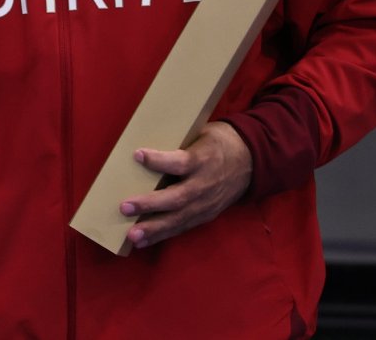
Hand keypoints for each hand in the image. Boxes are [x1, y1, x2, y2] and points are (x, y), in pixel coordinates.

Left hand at [118, 121, 251, 249]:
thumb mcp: (200, 135)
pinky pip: (182, 227)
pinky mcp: (206, 215)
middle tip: (124, 207)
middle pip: (176, 197)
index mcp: (203, 160)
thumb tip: (141, 146)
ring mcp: (206, 204)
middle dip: (150, 205)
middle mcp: (204, 185)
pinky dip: (162, 235)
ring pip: (179, 218)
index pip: (179, 162)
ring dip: (154, 228)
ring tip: (132, 235)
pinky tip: (143, 241)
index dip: (158, 160)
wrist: (251, 160)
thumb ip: (177, 144)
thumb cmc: (217, 143)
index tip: (137, 155)